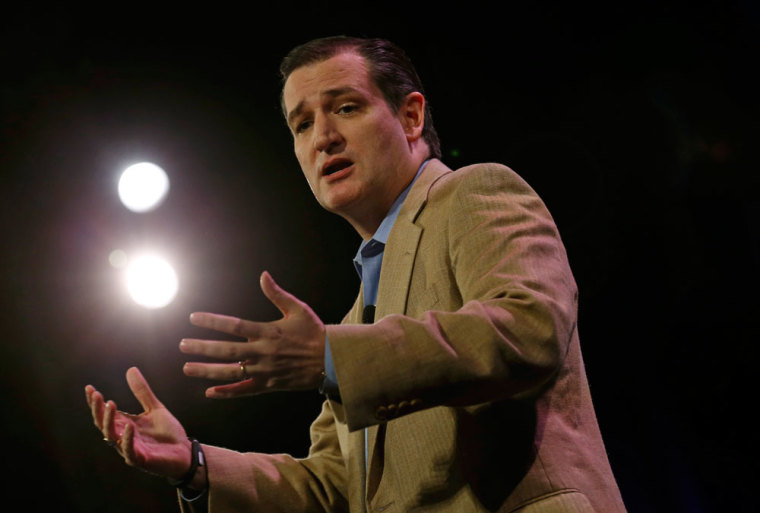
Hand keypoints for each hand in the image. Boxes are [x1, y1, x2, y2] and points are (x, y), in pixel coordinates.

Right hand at [85, 367, 192, 481]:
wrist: (184, 452)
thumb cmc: (168, 433)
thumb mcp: (155, 408)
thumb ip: (142, 392)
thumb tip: (131, 369)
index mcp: (125, 424)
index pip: (105, 413)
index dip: (95, 402)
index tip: (89, 388)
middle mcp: (124, 436)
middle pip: (104, 423)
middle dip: (98, 410)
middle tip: (96, 394)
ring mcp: (131, 449)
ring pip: (112, 436)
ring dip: (109, 421)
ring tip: (110, 404)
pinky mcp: (140, 460)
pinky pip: (129, 451)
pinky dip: (128, 438)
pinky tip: (130, 426)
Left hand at [180, 271, 325, 397]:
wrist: (331, 360)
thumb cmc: (314, 332)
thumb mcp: (298, 309)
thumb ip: (277, 294)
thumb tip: (263, 275)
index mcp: (268, 332)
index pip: (234, 325)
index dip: (213, 321)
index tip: (194, 318)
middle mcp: (263, 352)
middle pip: (227, 350)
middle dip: (202, 348)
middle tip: (183, 345)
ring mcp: (265, 371)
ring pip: (231, 372)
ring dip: (207, 370)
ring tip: (187, 368)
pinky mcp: (269, 386)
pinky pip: (244, 390)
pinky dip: (227, 392)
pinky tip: (210, 392)